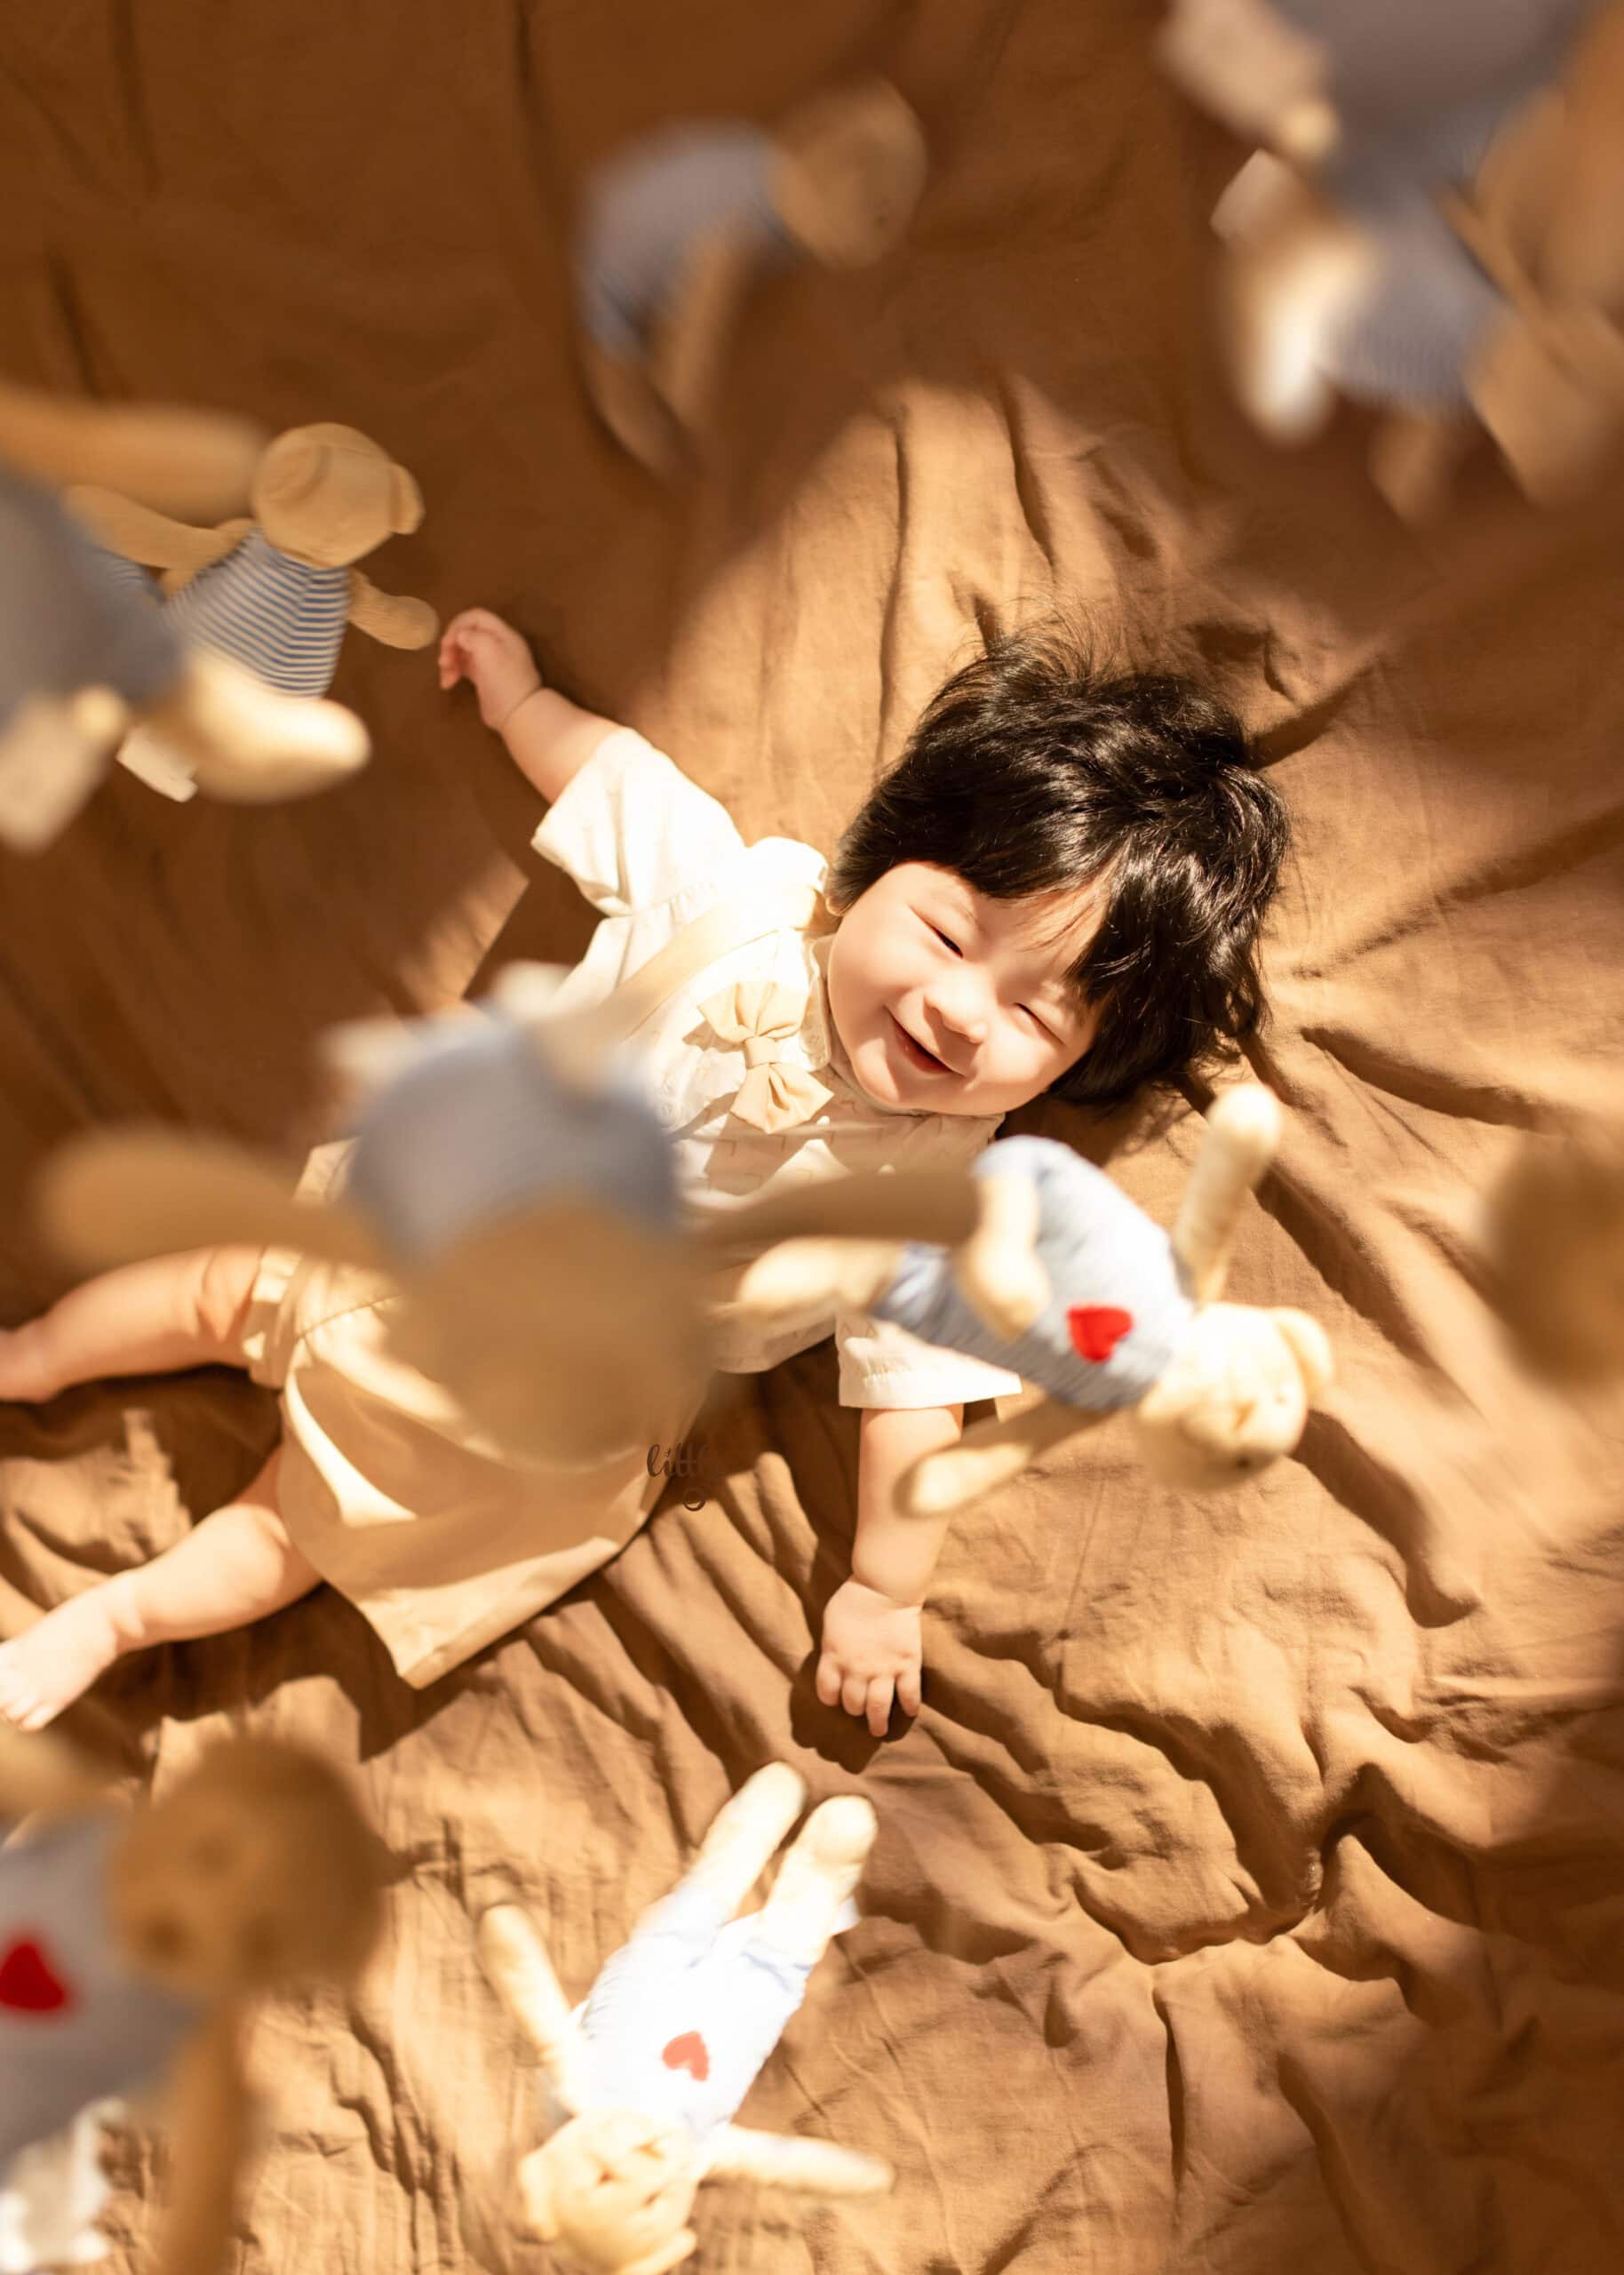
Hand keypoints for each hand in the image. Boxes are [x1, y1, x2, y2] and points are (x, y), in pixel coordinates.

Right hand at [438, 607, 541, 731]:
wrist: (518, 714)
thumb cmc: (505, 680)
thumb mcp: (489, 650)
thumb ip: (472, 636)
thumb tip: (460, 636)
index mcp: (502, 634)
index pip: (476, 617)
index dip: (458, 625)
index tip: (447, 642)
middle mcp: (496, 645)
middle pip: (466, 634)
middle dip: (451, 645)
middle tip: (444, 661)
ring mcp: (490, 661)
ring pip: (462, 651)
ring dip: (449, 660)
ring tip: (446, 676)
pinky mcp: (483, 677)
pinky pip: (463, 667)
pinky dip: (453, 672)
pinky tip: (447, 683)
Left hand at [817, 1577, 921, 1736]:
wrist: (884, 1588)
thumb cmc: (853, 1599)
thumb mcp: (830, 1624)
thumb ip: (831, 1647)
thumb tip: (833, 1661)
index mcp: (834, 1658)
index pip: (827, 1692)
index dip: (831, 1699)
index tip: (837, 1699)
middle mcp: (856, 1670)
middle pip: (853, 1703)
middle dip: (855, 1710)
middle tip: (860, 1711)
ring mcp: (883, 1669)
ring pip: (878, 1707)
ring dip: (878, 1723)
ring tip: (879, 1730)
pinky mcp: (907, 1664)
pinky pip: (909, 1694)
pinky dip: (909, 1706)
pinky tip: (908, 1712)